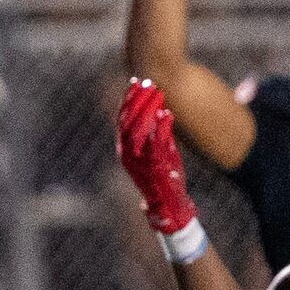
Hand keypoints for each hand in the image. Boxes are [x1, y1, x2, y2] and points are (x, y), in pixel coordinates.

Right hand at [115, 78, 197, 234]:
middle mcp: (128, 155)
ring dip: (147, 110)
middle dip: (136, 100)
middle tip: (146, 82)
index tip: (135, 82)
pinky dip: (161, 129)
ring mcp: (140, 163)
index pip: (122, 119)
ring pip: (139, 131)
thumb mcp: (153, 152)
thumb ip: (151, 132)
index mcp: (125, 150)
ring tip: (157, 93)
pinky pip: (156, 145)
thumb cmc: (161, 177)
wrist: (166, 206)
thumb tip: (155, 108)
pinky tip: (167, 113)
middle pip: (127, 121)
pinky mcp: (155, 169)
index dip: (128, 100)